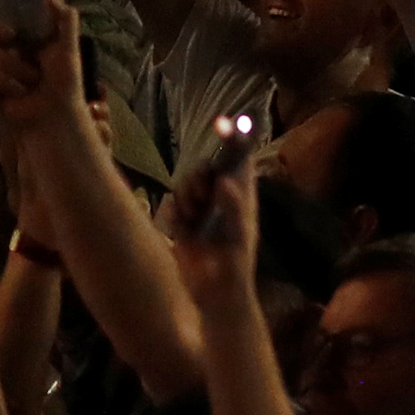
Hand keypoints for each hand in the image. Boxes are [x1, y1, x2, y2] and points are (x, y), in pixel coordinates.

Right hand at [0, 0, 82, 137]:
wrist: (53, 115)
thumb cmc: (65, 82)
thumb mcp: (68, 48)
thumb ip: (65, 20)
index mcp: (23, 42)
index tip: (10, 35)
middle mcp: (5, 54)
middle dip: (12, 59)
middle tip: (26, 67)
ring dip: (15, 73)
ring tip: (28, 85)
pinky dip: (5, 84)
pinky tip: (16, 93)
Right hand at [157, 131, 252, 303]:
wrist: (212, 291)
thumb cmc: (234, 264)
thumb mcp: (238, 235)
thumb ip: (234, 207)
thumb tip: (226, 182)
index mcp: (243, 194)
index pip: (239, 159)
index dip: (233, 138)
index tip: (225, 122)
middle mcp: (222, 196)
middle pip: (205, 167)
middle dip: (198, 177)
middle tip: (202, 198)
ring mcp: (201, 208)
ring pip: (186, 184)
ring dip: (186, 197)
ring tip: (193, 218)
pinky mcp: (182, 221)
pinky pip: (171, 205)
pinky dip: (174, 214)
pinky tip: (182, 230)